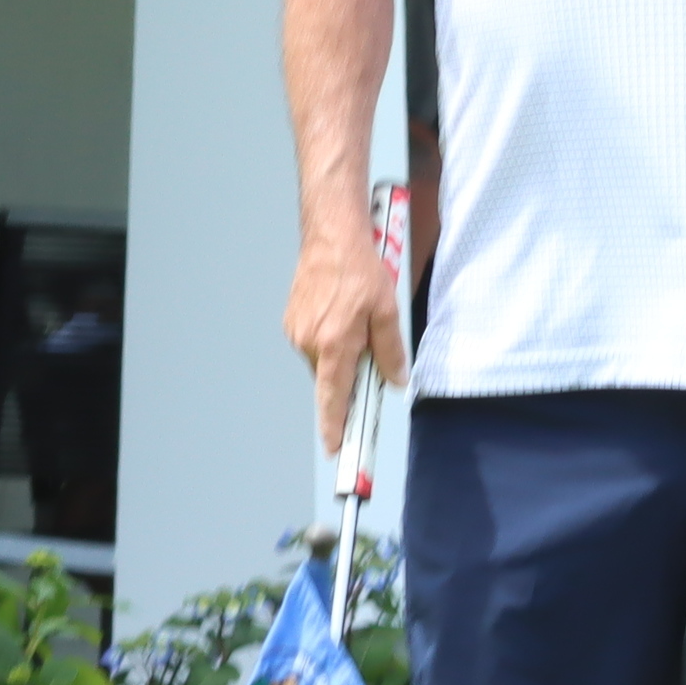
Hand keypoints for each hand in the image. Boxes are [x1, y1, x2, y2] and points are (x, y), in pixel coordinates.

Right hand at [282, 218, 410, 463]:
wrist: (331, 236)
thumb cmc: (360, 270)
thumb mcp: (386, 310)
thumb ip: (389, 350)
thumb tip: (394, 380)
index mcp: (334, 345)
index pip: (333, 397)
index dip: (334, 426)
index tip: (335, 448)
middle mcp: (309, 343)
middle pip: (330, 378)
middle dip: (348, 373)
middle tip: (367, 349)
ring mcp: (296, 331)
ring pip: (322, 360)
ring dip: (338, 353)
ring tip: (353, 320)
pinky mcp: (291, 321)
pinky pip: (313, 343)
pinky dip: (327, 338)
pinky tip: (339, 313)